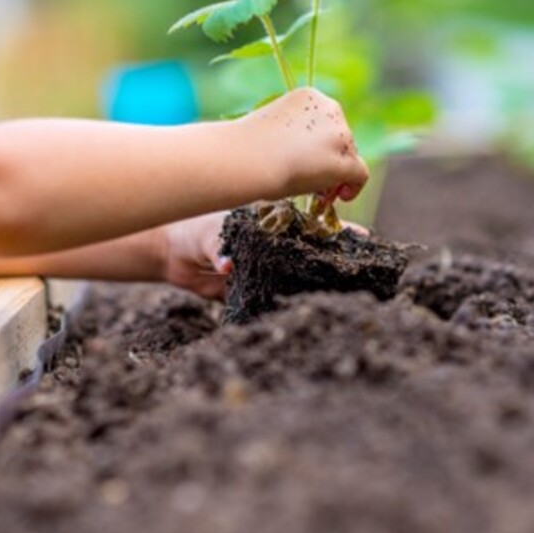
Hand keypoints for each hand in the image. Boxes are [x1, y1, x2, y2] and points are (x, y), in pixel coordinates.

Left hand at [155, 210, 369, 299]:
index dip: (338, 230)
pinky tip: (306, 310)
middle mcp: (277, 244)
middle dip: (337, 260)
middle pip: (314, 252)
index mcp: (274, 222)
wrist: (171, 253)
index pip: (312, 224)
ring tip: (344, 294)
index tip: (362, 238)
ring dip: (317, 284)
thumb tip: (228, 267)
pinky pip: (277, 297)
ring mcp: (269, 266)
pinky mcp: (256, 289)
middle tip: (362, 270)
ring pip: (299, 276)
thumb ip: (219, 248)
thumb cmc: (192, 228)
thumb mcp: (209, 233)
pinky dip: (290, 303)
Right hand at [246, 88, 368, 200]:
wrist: (247, 158)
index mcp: (309, 97)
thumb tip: (300, 154)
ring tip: (319, 191)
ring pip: (349, 156)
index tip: (309, 159)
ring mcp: (340, 134)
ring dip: (338, 173)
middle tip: (316, 179)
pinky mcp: (345, 159)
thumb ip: (293, 135)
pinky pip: (360, 174)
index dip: (321, 143)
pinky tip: (341, 197)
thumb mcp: (272, 129)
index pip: (325, 122)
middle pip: (341, 138)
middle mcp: (329, 108)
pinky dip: (354, 186)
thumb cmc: (247, 147)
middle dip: (331, 158)